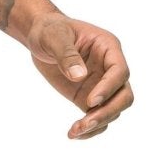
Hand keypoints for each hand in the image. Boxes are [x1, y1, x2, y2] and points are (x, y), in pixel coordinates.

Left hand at [26, 13, 133, 139]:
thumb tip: (79, 76)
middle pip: (124, 95)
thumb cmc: (50, 30)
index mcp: (108, 48)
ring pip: (113, 110)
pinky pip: (98, 117)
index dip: (109, 87)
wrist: (40, 37)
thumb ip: (67, 54)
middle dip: (108, 111)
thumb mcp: (54, 37)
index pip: (120, 71)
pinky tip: (74, 134)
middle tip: (85, 122)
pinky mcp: (89, 98)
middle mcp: (110, 68)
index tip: (90, 101)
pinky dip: (90, 129)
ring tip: (74, 131)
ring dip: (98, 124)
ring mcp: (101, 85)